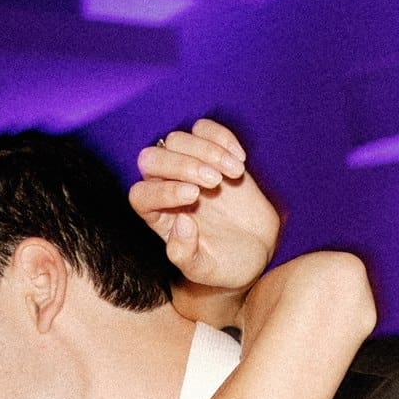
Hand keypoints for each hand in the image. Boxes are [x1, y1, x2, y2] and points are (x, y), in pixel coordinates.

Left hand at [131, 119, 279, 297]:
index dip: (163, 190)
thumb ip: (185, 254)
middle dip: (182, 165)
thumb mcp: (205, 269)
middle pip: (152, 159)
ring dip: (207, 151)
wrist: (257, 250)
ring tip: (235, 173)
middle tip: (214, 181)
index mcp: (157, 217)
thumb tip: (181, 222)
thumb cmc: (226, 264)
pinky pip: (204, 129)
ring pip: (178, 139)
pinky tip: (240, 161)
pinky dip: (222, 138)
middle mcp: (165, 187)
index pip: (142, 194)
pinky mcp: (209, 152)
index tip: (194, 196)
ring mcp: (186, 166)